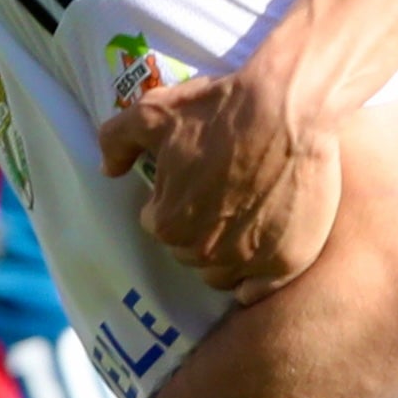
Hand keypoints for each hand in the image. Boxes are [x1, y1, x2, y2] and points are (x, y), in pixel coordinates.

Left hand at [99, 26, 341, 293]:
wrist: (291, 107)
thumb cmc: (220, 108)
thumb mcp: (154, 111)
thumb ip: (117, 140)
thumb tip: (106, 170)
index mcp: (169, 224)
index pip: (160, 226)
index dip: (173, 202)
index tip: (194, 181)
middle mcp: (205, 252)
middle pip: (191, 253)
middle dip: (198, 230)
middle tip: (221, 196)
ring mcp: (248, 261)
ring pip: (223, 275)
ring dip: (226, 256)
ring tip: (243, 221)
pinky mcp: (287, 262)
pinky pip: (259, 290)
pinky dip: (256, 278)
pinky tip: (262, 252)